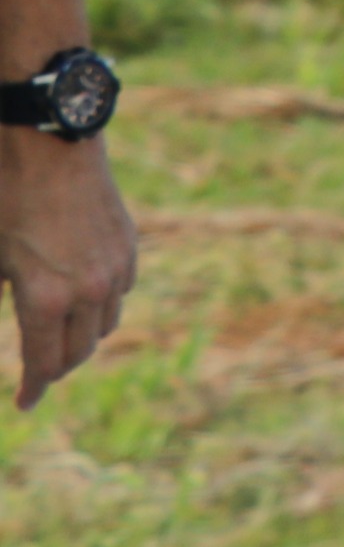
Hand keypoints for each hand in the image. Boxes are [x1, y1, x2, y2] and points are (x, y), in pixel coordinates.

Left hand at [0, 132, 132, 407]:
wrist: (49, 143)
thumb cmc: (5, 197)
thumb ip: (1, 294)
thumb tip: (15, 316)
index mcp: (45, 299)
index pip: (44, 364)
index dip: (33, 389)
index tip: (24, 403)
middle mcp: (88, 291)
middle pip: (80, 352)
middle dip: (57, 368)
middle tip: (40, 373)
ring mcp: (114, 268)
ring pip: (105, 324)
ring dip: (83, 337)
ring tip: (62, 336)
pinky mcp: (128, 246)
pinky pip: (120, 291)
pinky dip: (102, 302)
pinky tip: (84, 295)